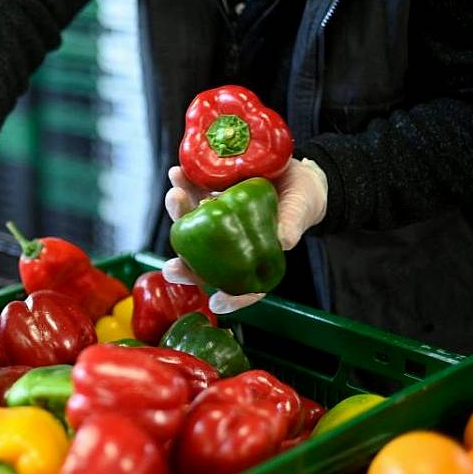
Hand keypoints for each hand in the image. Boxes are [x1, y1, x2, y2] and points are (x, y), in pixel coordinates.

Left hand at [163, 159, 327, 313]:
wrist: (294, 169)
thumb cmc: (300, 199)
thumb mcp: (300, 210)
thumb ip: (292, 224)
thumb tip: (284, 241)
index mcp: (251, 257)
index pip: (241, 286)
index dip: (231, 299)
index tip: (216, 304)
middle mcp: (226, 242)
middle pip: (202, 262)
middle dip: (183, 267)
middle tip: (171, 269)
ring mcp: (214, 220)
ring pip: (190, 224)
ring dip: (177, 212)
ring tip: (175, 196)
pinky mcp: (209, 195)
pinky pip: (192, 192)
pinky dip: (183, 183)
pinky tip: (177, 173)